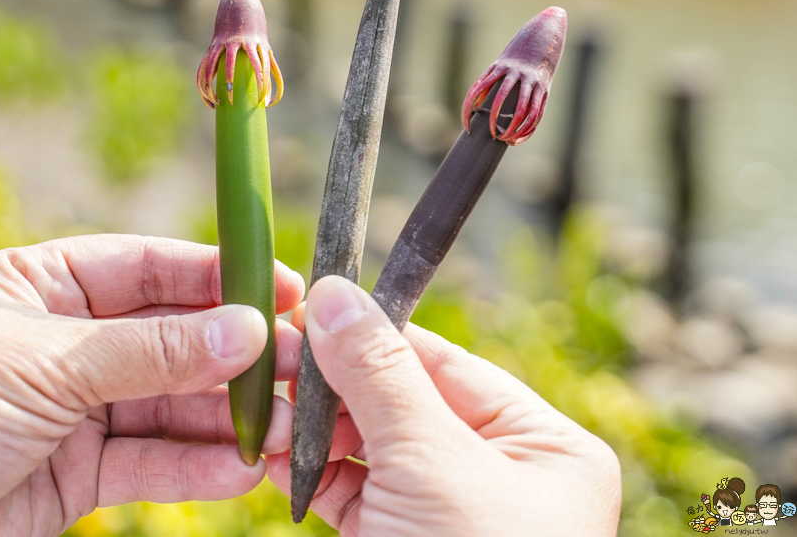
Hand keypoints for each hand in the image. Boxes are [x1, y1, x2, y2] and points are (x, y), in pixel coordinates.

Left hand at [0, 235, 304, 536]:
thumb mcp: (42, 364)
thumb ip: (150, 352)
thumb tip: (248, 329)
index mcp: (44, 287)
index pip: (151, 268)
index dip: (220, 276)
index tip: (285, 288)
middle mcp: (66, 342)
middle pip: (172, 340)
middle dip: (236, 355)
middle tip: (300, 367)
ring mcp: (75, 409)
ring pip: (170, 406)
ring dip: (227, 418)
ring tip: (282, 428)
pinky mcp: (77, 474)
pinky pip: (149, 464)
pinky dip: (196, 469)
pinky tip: (240, 470)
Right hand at [268, 276, 620, 535]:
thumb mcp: (434, 464)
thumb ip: (381, 374)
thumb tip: (333, 295)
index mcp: (541, 445)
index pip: (443, 363)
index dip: (374, 333)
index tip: (313, 304)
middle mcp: (498, 472)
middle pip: (400, 399)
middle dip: (334, 382)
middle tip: (272, 354)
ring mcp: (444, 510)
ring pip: (368, 444)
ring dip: (314, 425)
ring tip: (264, 403)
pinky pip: (349, 489)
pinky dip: (310, 471)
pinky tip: (274, 449)